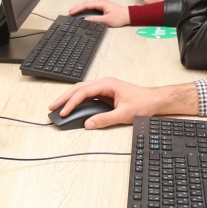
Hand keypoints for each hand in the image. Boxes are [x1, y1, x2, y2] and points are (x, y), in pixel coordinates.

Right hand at [48, 79, 199, 129]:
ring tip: (58, 107)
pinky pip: (88, 95)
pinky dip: (78, 100)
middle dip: (64, 97)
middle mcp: (104, 84)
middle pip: (79, 88)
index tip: (63, 111)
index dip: (71, 102)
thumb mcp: (124, 114)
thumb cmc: (143, 103)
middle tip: (52, 106)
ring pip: (82, 90)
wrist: (155, 101)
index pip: (84, 91)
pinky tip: (71, 106)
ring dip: (70, 98)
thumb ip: (105, 119)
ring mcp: (105, 88)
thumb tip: (88, 124)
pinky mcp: (106, 94)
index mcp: (107, 84)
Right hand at [68, 0, 130, 27]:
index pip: (87, 5)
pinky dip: (85, 8)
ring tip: (74, 10)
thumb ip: (95, 20)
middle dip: (77, 6)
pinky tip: (83, 11)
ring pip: (89, 4)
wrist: (129, 16)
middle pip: (86, 3)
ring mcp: (102, 4)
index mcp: (101, 4)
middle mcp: (101, 2)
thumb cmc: (120, 17)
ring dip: (81, 6)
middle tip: (70, 11)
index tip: (72, 12)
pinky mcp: (103, 7)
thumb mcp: (107, 20)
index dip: (78, 8)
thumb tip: (86, 20)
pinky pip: (92, 6)